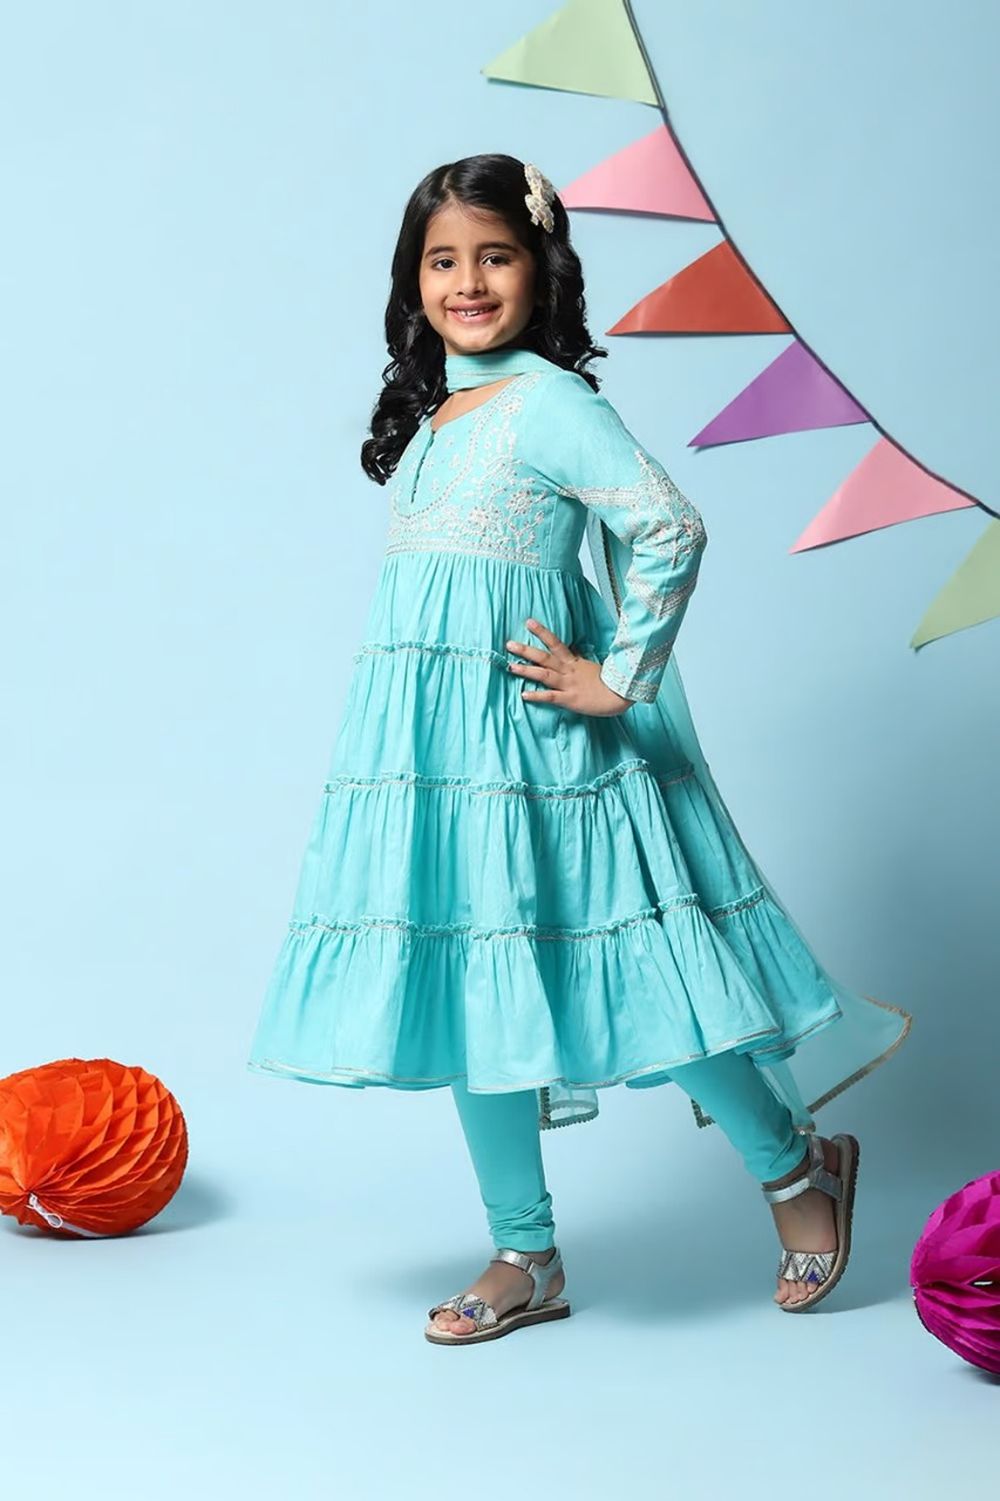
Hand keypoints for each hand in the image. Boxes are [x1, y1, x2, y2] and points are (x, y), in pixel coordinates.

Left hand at [505, 618, 634, 716]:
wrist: (621, 695)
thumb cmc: (609, 683)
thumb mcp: (592, 667)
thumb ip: (579, 661)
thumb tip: (571, 653)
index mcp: (574, 662)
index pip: (556, 642)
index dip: (542, 632)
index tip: (528, 622)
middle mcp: (569, 671)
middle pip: (544, 657)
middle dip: (526, 650)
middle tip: (509, 644)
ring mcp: (568, 685)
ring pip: (544, 674)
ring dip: (526, 670)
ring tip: (510, 666)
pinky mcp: (570, 700)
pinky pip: (551, 697)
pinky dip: (537, 696)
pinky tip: (524, 694)